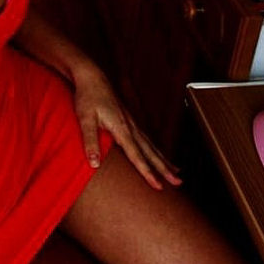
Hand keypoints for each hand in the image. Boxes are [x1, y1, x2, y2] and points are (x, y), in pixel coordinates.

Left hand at [72, 66, 181, 189]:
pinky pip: (146, 138)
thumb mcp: (85, 119)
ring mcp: (131, 122)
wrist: (92, 77)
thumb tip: (94, 164)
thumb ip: (90, 142)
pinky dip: (155, 149)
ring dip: (163, 159)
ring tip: (176, 171)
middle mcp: (130, 126)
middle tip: (178, 182)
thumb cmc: (87, 97)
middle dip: (164, 169)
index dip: (147, 172)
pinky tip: (157, 153)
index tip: (158, 186)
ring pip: (151, 145)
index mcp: (122, 128)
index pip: (137, 156)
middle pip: (151, 152)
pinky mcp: (128, 119)